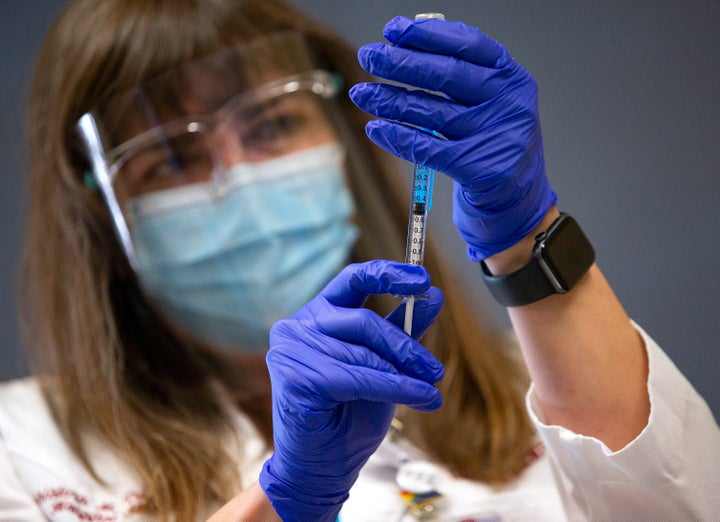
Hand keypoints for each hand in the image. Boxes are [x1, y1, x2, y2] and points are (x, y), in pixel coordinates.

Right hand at [259, 260, 444, 520]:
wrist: (321, 468)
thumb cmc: (347, 416)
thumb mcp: (383, 366)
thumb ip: (402, 330)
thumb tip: (434, 296)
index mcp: (318, 315)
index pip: (352, 280)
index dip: (388, 274)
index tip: (423, 280)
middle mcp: (298, 327)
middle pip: (363, 321)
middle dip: (405, 346)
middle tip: (435, 369)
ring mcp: (292, 351)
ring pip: (363, 354)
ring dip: (404, 374)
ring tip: (431, 389)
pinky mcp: (297, 378)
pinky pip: (358, 378)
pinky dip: (395, 388)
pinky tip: (422, 398)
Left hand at [349, 16, 556, 260]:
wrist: (517, 199)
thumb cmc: (494, 142)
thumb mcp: (490, 102)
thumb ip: (458, 75)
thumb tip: (405, 47)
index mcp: (511, 78)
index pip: (468, 45)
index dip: (428, 35)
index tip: (393, 31)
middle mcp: (506, 104)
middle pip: (445, 76)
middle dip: (400, 63)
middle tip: (368, 56)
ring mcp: (493, 137)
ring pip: (431, 112)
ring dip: (390, 100)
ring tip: (362, 93)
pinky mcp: (477, 169)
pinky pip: (427, 149)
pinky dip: (398, 138)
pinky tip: (375, 128)